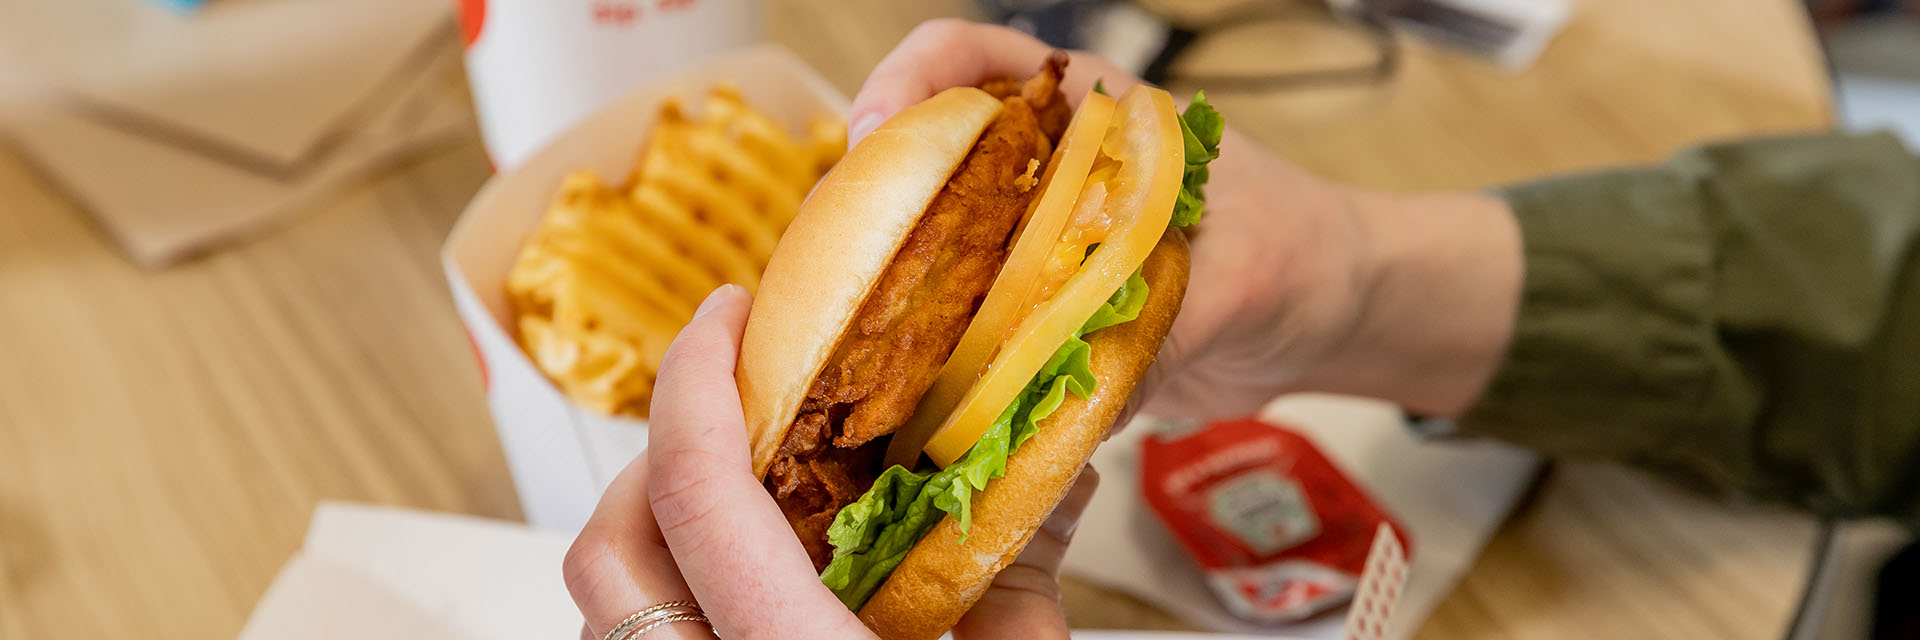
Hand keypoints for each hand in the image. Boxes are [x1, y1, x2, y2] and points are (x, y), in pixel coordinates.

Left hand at [562, 285, 1102, 639]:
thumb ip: (1019, 577)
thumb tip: (1054, 468)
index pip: (694, 491)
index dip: (695, 379)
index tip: (723, 316)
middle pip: (605, 550)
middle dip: (654, 456)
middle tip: (726, 406)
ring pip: (602, 609)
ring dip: (650, 531)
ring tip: (735, 492)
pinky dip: (665, 596)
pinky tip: (738, 583)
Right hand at [852, 20, 1523, 421]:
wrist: (1331, 317)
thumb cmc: (1298, 252)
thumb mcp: (1241, 274)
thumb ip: (1161, 317)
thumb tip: (1073, 386)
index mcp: (1088, 114)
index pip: (970, 59)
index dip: (909, 81)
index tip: (876, 132)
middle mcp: (1044, 172)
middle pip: (924, 160)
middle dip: (873, 203)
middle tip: (845, 262)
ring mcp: (1036, 248)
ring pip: (933, 254)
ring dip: (894, 295)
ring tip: (864, 342)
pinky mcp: (1042, 322)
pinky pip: (971, 338)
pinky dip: (939, 372)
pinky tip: (916, 407)